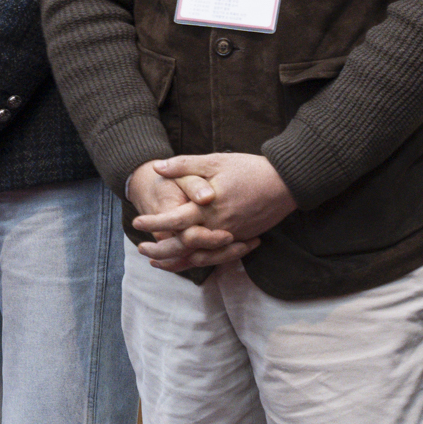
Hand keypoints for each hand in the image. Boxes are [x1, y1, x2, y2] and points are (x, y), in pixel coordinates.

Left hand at [134, 153, 295, 259]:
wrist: (286, 183)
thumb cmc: (248, 169)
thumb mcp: (214, 161)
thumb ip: (184, 166)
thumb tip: (157, 167)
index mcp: (208, 207)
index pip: (175, 220)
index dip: (154, 222)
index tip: (136, 223)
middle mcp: (219, 226)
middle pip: (184, 245)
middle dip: (160, 249)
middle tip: (140, 248)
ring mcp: (232, 236)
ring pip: (200, 257)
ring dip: (177, 260)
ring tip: (158, 261)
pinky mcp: (242, 239)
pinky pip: (217, 257)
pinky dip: (200, 261)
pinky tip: (188, 261)